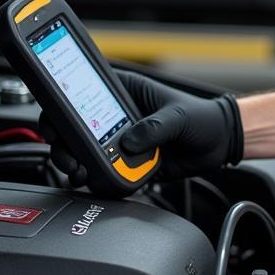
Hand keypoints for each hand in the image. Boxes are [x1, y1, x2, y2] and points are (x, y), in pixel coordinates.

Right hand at [42, 69, 242, 186]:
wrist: (219, 143)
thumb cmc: (201, 117)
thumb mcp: (178, 116)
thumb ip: (154, 128)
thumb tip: (129, 143)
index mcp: (125, 92)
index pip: (83, 94)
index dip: (62, 108)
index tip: (56, 126)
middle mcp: (117, 116)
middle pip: (76, 128)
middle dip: (65, 145)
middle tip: (68, 158)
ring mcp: (121, 141)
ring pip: (86, 153)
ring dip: (78, 164)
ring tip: (80, 173)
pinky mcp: (129, 163)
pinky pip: (106, 172)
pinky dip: (98, 179)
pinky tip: (97, 182)